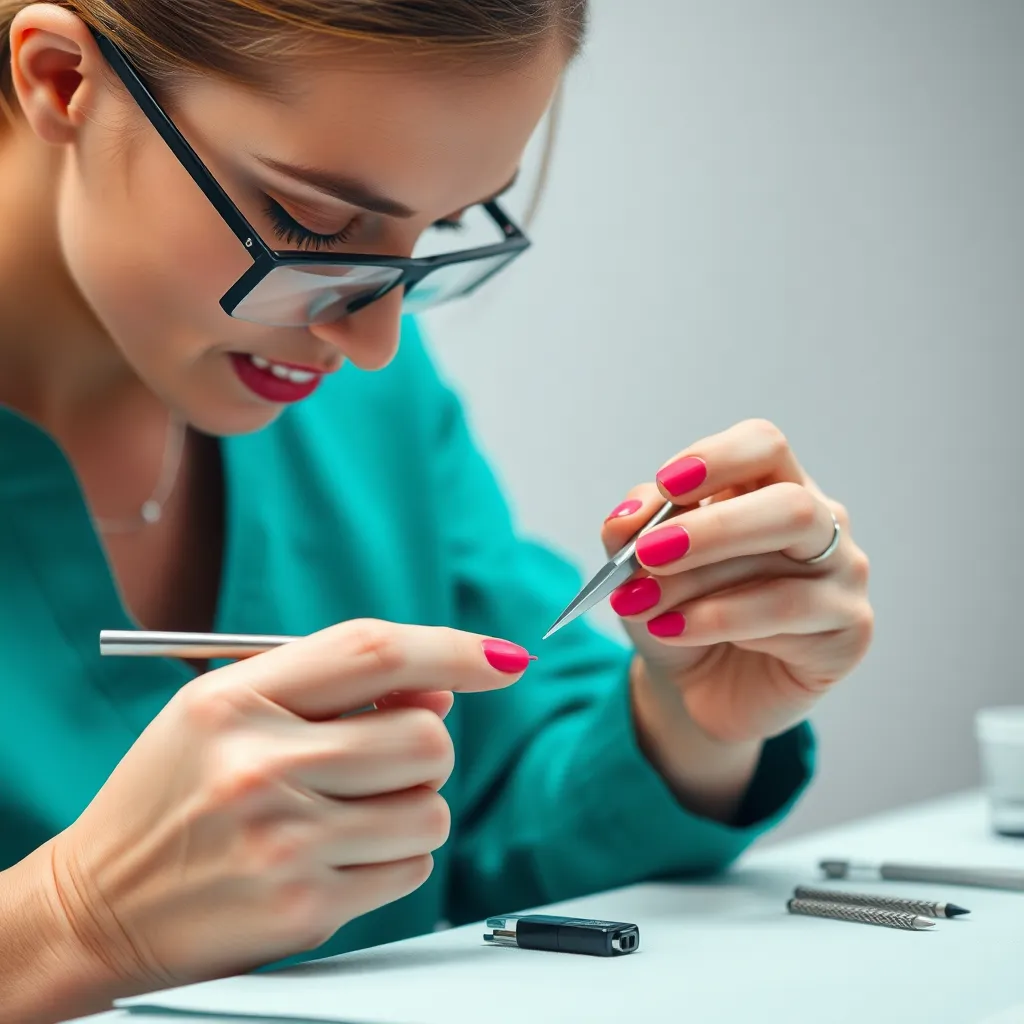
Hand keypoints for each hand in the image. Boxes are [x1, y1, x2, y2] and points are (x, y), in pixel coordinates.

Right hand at [39, 622, 530, 1000]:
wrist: (96, 906)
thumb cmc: (171, 793)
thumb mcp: (224, 709)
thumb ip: (329, 686)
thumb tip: (441, 694)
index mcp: (235, 700)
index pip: (373, 652)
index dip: (453, 649)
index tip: (503, 657)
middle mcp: (260, 767)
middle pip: (425, 738)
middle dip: (427, 745)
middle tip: (384, 757)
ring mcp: (284, 845)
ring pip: (431, 808)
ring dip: (414, 804)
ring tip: (351, 809)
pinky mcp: (303, 910)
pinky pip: (411, 869)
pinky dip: (394, 856)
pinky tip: (337, 854)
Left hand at [602, 418, 871, 764]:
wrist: (696, 685)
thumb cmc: (679, 608)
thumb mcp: (641, 566)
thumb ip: (633, 532)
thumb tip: (625, 520)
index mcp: (772, 486)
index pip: (764, 446)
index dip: (717, 458)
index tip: (666, 485)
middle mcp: (820, 522)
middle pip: (789, 504)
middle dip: (711, 529)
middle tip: (648, 553)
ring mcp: (844, 576)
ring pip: (783, 565)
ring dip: (698, 583)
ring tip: (641, 602)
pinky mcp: (849, 631)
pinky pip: (784, 617)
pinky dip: (716, 621)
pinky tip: (673, 630)